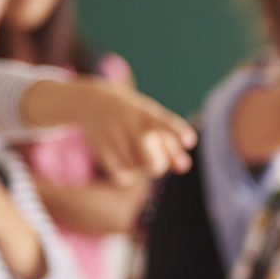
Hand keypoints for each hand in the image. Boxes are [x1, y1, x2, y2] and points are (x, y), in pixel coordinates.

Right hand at [24, 78, 194, 184]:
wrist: (90, 101)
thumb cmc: (131, 114)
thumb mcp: (152, 120)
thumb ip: (171, 144)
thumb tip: (184, 168)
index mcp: (146, 113)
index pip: (164, 123)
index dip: (177, 132)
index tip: (189, 140)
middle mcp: (130, 124)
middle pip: (154, 164)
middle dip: (159, 163)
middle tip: (153, 152)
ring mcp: (114, 137)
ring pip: (138, 171)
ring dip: (141, 167)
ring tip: (134, 150)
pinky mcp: (101, 149)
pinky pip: (123, 177)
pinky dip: (127, 174)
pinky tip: (124, 159)